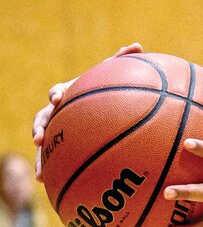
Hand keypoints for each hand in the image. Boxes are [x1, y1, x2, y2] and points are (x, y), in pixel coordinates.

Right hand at [32, 43, 142, 178]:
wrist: (99, 109)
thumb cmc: (106, 90)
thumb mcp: (113, 75)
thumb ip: (122, 61)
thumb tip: (138, 44)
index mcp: (69, 93)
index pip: (58, 91)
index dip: (56, 94)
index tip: (58, 99)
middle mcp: (58, 111)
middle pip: (43, 118)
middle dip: (40, 128)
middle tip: (40, 138)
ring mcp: (57, 128)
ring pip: (43, 141)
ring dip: (40, 156)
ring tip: (40, 171)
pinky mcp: (59, 145)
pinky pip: (52, 158)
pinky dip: (47, 169)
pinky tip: (45, 182)